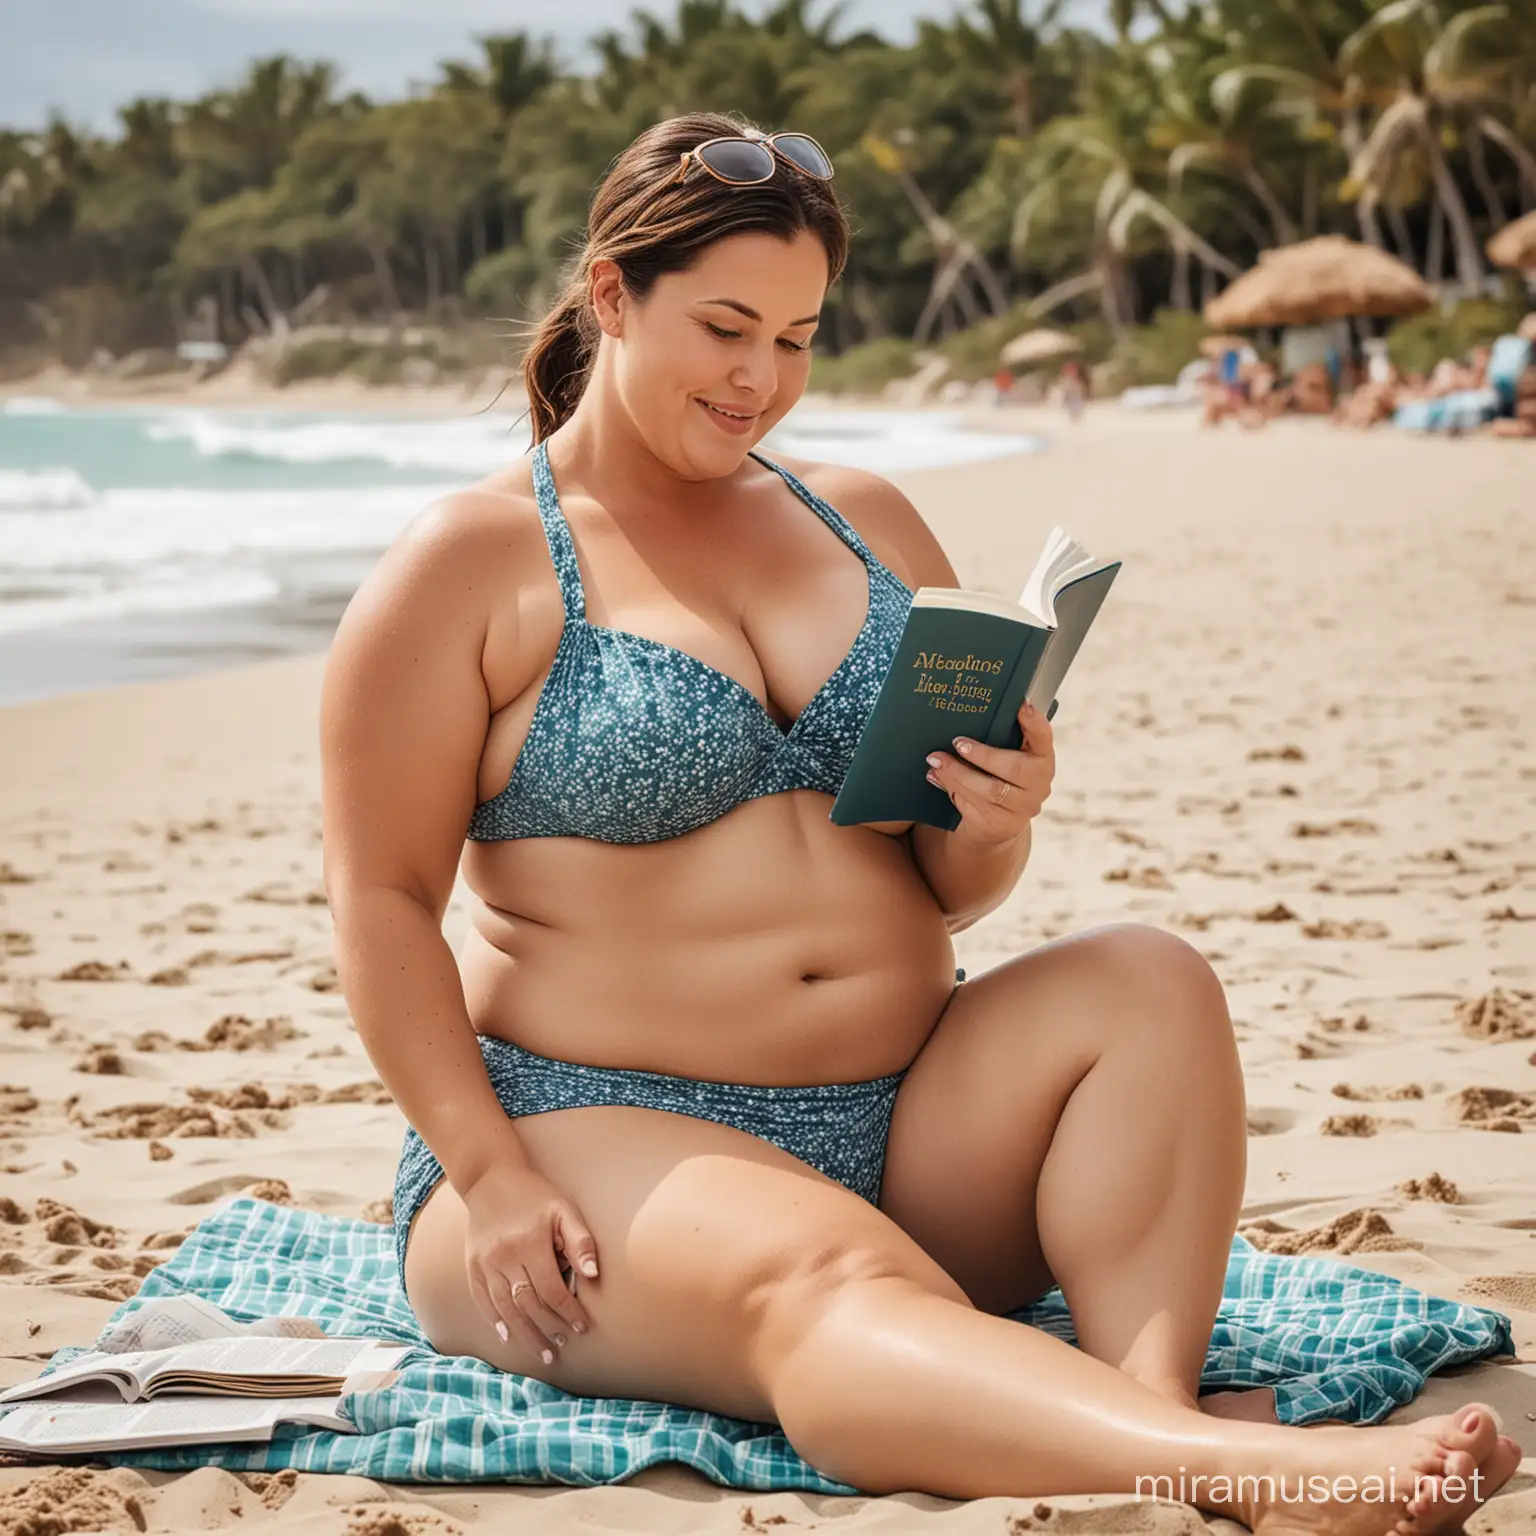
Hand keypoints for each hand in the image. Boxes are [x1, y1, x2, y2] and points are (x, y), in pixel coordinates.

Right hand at [461, 1159, 597, 1366]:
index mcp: (529, 1243)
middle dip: (547, 1330)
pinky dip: (495, 1320)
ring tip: (542, 1352)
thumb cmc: (535, 1195)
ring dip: (524, 1333)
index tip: (582, 1327)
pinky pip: (482, 1300)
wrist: (491, 1179)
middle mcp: (504, 1257)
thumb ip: (580, 1241)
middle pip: (527, 1305)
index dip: (569, 1312)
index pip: (552, 1290)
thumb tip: (593, 1275)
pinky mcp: (471, 1265)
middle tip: (562, 1347)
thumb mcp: (564, 1210)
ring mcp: (484, 1263)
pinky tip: (508, 1336)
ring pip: (504, 1309)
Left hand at [924, 699, 1053, 845]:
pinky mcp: (1003, 823)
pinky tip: (937, 777)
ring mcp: (1023, 806)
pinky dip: (953, 789)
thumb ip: (992, 739)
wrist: (998, 822)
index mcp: (1042, 757)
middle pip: (1014, 768)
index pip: (1043, 737)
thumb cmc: (997, 777)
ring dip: (959, 773)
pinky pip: (977, 806)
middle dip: (982, 755)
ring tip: (937, 761)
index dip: (1034, 722)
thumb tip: (956, 720)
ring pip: (991, 790)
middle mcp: (1039, 782)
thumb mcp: (1002, 757)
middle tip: (957, 742)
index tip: (1021, 706)